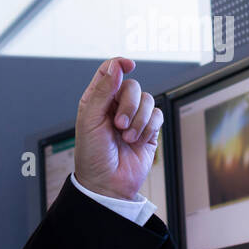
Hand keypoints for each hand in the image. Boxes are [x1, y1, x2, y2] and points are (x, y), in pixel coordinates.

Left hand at [73, 57, 162, 200]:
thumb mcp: (90, 120)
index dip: (119, 64)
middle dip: (129, 106)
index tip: (128, 65)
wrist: (107, 184)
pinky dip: (149, 127)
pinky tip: (138, 140)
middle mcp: (116, 106)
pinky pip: (158, 115)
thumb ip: (103, 91)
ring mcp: (134, 117)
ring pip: (147, 100)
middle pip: (132, 86)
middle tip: (120, 125)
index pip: (110, 71)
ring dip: (138, 120)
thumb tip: (115, 66)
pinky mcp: (148, 130)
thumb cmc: (92, 156)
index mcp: (97, 100)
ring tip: (127, 138)